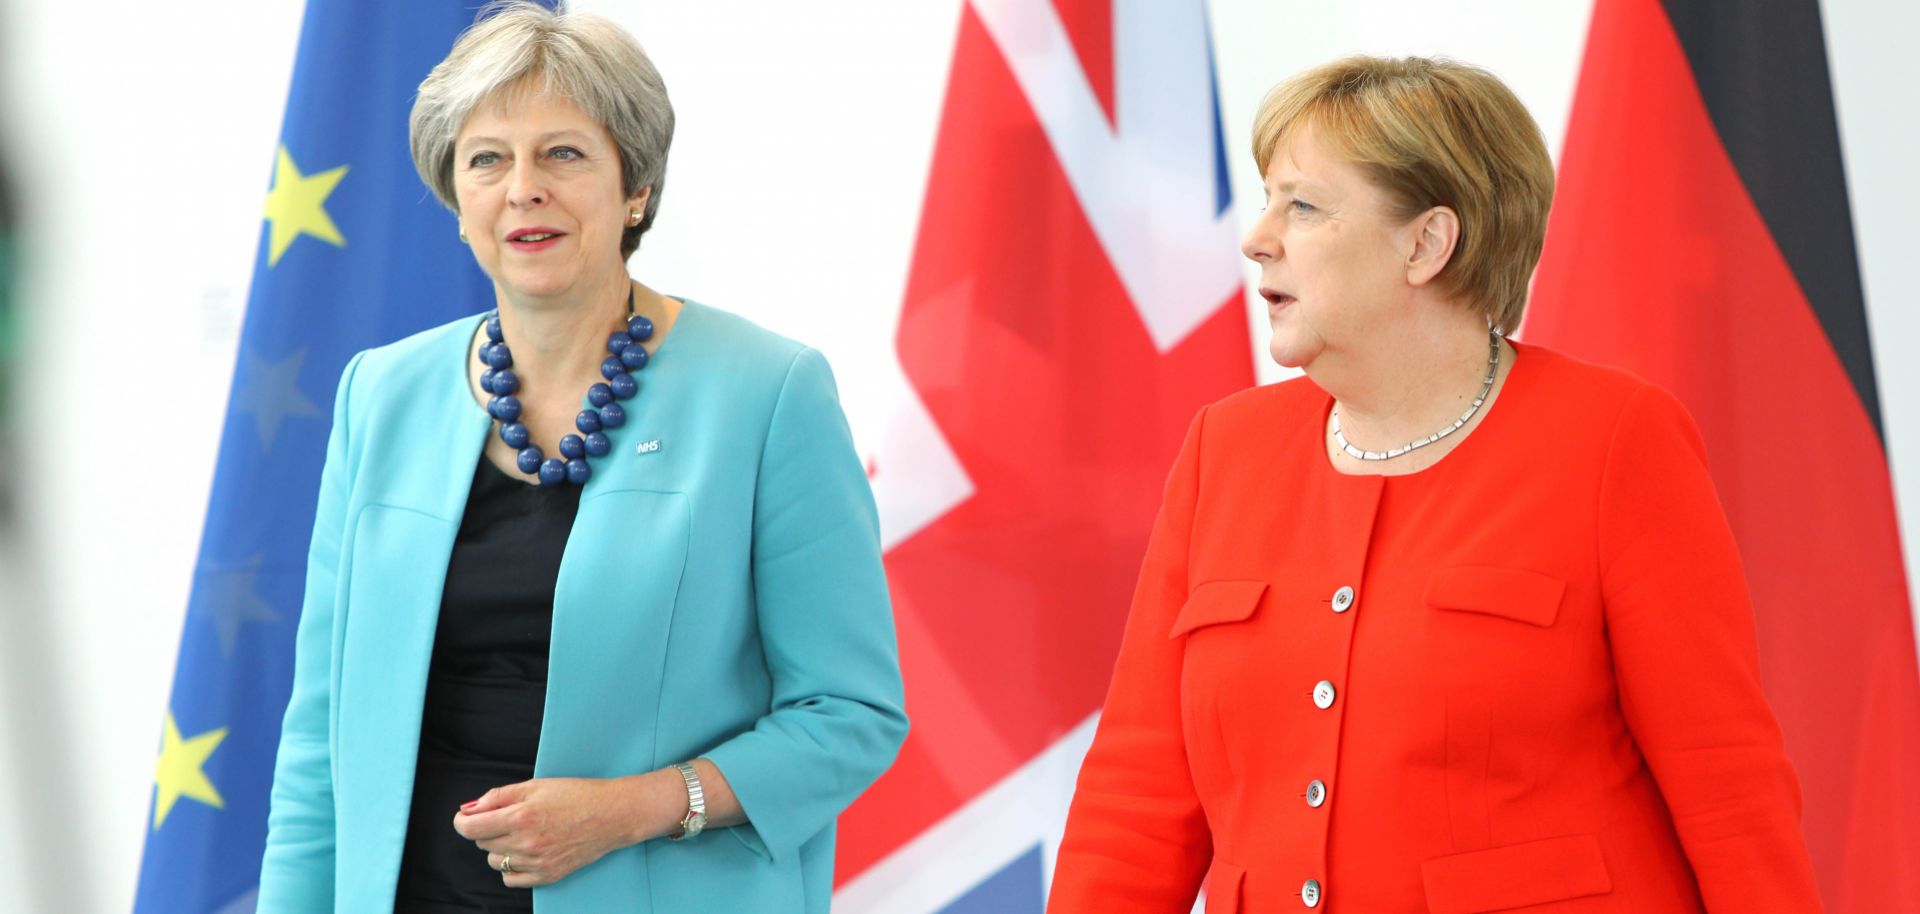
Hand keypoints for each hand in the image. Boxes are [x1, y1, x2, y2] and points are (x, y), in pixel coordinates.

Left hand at [452, 778, 632, 888]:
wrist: (612, 814)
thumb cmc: (577, 795)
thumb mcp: (535, 786)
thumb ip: (497, 796)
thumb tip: (468, 810)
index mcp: (521, 816)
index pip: (470, 827)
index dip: (463, 820)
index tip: (466, 816)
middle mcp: (527, 843)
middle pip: (481, 842)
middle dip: (487, 828)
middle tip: (508, 817)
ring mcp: (536, 862)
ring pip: (494, 860)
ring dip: (499, 847)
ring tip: (522, 832)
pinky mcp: (547, 876)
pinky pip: (510, 878)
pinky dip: (511, 866)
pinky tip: (525, 852)